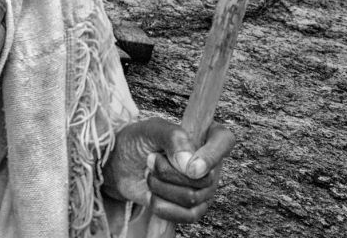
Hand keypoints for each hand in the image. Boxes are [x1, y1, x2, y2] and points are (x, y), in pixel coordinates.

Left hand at [105, 117, 235, 224]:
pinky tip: (152, 195)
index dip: (211, 156)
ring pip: (192, 198)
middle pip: (204, 178)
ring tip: (149, 175)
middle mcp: (210, 163)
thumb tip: (191, 167)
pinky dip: (163, 207)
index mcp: (205, 134)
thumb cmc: (139, 141)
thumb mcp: (151, 129)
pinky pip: (188, 216)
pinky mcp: (193, 208)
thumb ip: (173, 138)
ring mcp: (204, 188)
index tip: (190, 168)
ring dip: (160, 187)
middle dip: (168, 172)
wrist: (122, 165)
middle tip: (151, 159)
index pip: (224, 141)